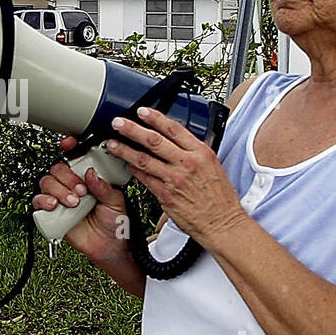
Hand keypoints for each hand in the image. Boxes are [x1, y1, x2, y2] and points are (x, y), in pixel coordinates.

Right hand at [32, 136, 131, 270]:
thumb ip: (103, 186)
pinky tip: (55, 205)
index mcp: (88, 177)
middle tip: (80, 190)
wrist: (109, 247)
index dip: (69, 147)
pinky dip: (43, 200)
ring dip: (58, 189)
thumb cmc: (114, 222)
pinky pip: (38, 201)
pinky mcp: (51, 212)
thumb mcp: (115, 201)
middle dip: (67, 177)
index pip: (74, 156)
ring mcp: (60, 197)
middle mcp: (72, 185)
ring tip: (73, 202)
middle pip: (57, 168)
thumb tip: (90, 173)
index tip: (70, 144)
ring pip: (47, 182)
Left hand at [103, 107, 247, 248]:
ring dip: (125, 150)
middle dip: (132, 129)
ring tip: (112, 143)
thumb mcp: (214, 166)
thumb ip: (195, 153)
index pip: (174, 128)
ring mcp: (175, 179)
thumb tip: (178, 143)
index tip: (142, 111)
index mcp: (201, 152)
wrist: (223, 223)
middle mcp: (187, 163)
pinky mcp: (165, 195)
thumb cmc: (220, 199)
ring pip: (143, 159)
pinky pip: (145, 179)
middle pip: (154, 140)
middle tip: (119, 123)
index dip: (155, 118)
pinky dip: (134, 170)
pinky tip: (125, 165)